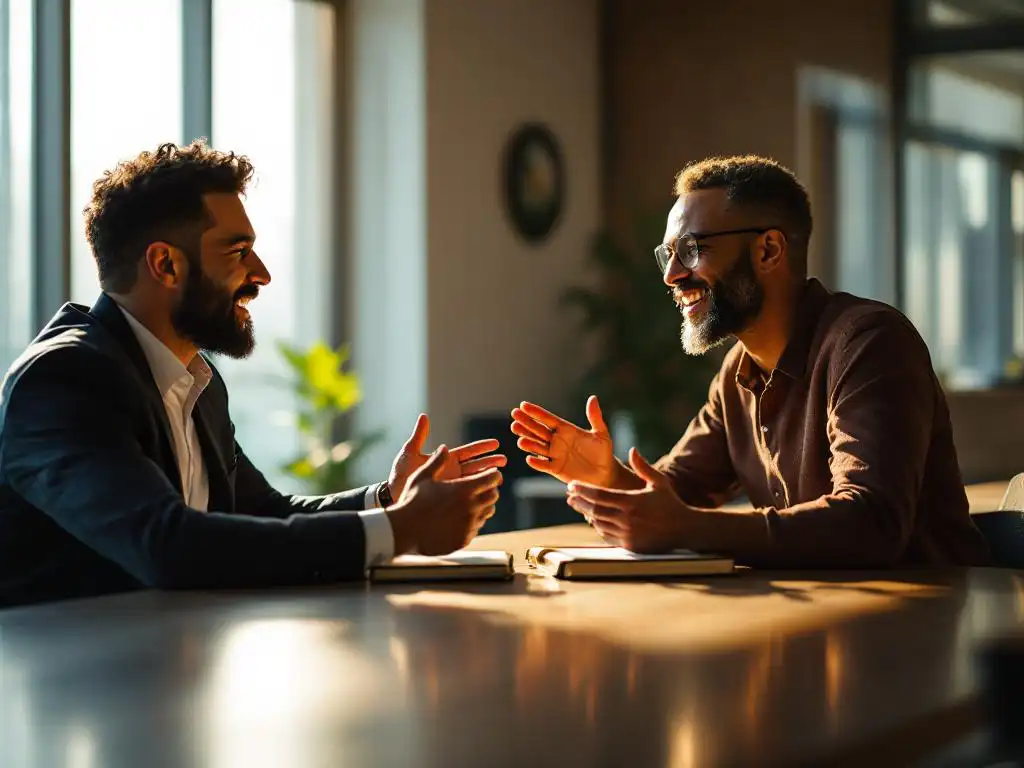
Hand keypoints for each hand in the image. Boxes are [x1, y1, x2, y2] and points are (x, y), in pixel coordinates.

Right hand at [386, 446, 502, 555]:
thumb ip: (437, 461)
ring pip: (487, 512)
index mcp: (464, 489)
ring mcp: (469, 525)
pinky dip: (473, 522)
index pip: (493, 478)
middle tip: (483, 487)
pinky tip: (462, 519)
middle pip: (494, 495)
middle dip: (491, 489)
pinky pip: (476, 528)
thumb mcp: (422, 477)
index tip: (490, 473)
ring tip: (473, 502)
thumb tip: (444, 448)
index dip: (493, 474)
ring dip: (484, 505)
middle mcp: (471, 507)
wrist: (404, 531)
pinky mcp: (464, 539)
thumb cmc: (411, 501)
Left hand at [388, 414, 506, 500]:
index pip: (468, 452)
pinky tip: (488, 497)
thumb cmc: (399, 474)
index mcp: (445, 459)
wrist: (393, 496)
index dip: (482, 448)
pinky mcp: (450, 499)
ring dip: (487, 479)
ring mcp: (452, 486)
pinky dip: (479, 495)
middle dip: (490, 463)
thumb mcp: (409, 453)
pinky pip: (468, 497)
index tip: (496, 443)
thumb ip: (419, 436)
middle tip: (504, 461)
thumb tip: (424, 416)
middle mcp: (451, 472)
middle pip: (476, 466)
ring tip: (500, 479)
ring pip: (475, 481)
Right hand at [510, 395, 616, 485]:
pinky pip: (544, 465)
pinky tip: (529, 458)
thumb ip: (595, 417)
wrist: (605, 473)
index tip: (523, 405)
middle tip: (514, 415)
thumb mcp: (601, 434)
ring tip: (518, 435)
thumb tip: (593, 398)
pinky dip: (537, 462)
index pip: (548, 419)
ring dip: (528, 441)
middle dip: (526, 423)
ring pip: (538, 446)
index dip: (536, 412)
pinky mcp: (556, 469)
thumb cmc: (603, 452)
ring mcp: (555, 455)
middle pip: (538, 430)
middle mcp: (557, 440)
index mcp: (565, 429)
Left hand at [566, 447, 690, 552]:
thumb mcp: (659, 482)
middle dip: (579, 502)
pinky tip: (593, 519)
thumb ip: (643, 467)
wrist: (685, 529)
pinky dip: (598, 527)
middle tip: (569, 495)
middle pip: (594, 509)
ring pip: (598, 523)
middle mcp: (627, 519)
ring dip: (586, 514)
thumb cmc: (671, 503)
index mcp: (632, 501)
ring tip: (577, 505)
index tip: (571, 485)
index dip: (583, 490)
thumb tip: (632, 449)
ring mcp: (628, 534)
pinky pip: (607, 535)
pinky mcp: (630, 545)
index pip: (599, 495)